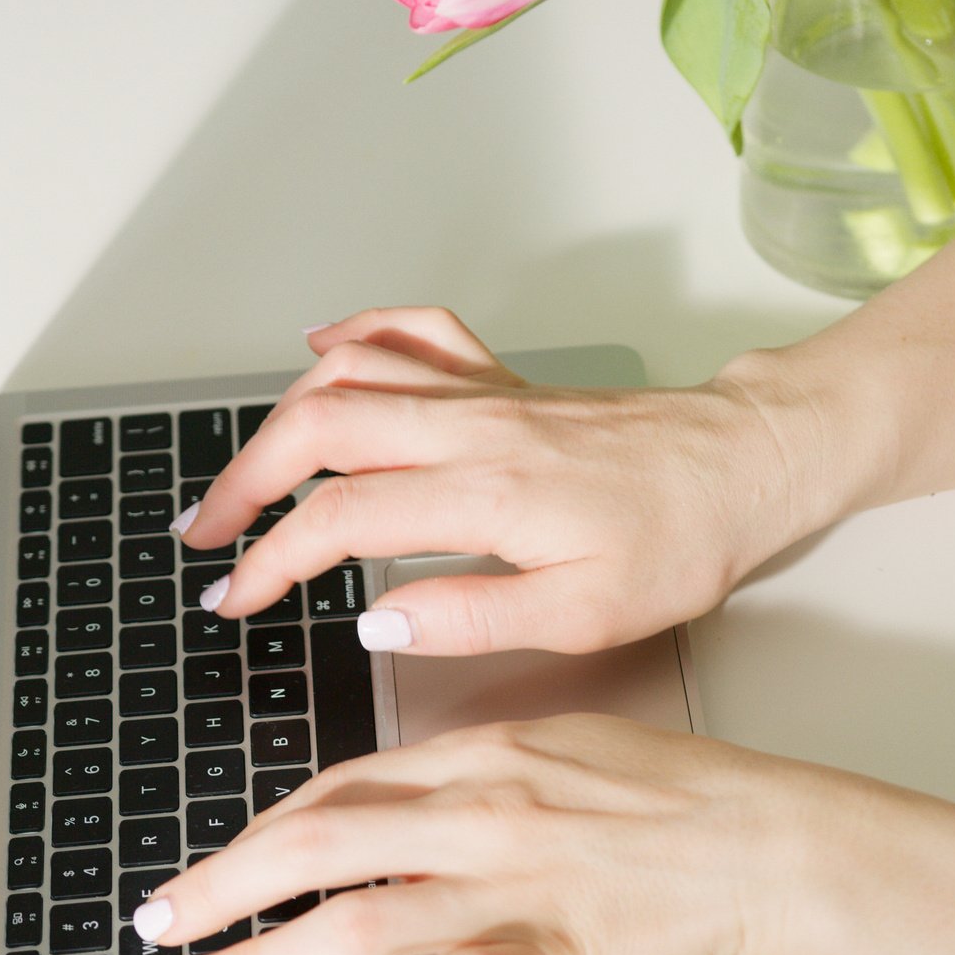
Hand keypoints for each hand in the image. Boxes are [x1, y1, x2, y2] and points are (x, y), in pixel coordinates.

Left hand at [133, 716, 823, 954]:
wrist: (772, 841)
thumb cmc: (675, 798)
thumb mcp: (558, 752)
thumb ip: (466, 781)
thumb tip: (383, 817)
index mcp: (476, 759)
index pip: (334, 796)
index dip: (253, 840)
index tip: (205, 877)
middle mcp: (481, 815)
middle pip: (317, 847)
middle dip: (220, 891)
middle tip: (161, 929)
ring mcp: (517, 887)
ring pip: (362, 916)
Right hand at [176, 307, 802, 655]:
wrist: (744, 465)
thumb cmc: (680, 541)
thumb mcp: (584, 615)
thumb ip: (472, 618)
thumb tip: (379, 623)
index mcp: (484, 493)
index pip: (339, 518)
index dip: (271, 561)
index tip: (236, 599)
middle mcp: (471, 427)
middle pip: (316, 428)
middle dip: (244, 481)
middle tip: (210, 535)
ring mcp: (483, 393)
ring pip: (348, 376)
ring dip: (279, 419)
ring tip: (246, 473)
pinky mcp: (502, 380)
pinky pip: (410, 332)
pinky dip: (351, 337)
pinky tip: (317, 353)